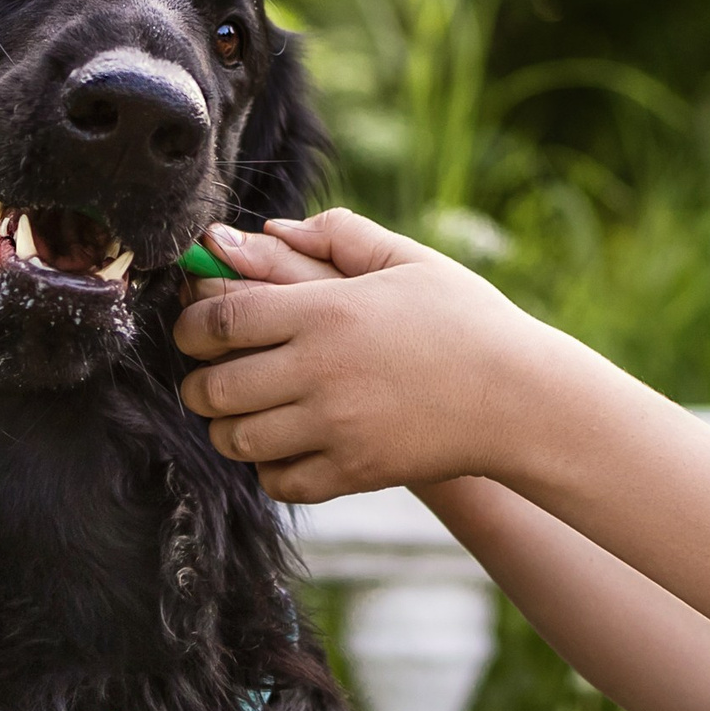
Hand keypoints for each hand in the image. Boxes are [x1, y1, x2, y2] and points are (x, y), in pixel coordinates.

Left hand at [173, 210, 576, 501]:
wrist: (520, 398)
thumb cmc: (468, 322)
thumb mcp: (410, 261)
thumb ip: (341, 234)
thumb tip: (274, 229)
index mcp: (328, 311)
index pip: (219, 320)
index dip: (189, 325)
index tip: (192, 329)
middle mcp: (321, 370)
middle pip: (214, 385)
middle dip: (197, 383)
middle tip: (209, 378)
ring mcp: (334, 427)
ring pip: (236, 439)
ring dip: (228, 428)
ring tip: (242, 415)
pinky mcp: (353, 472)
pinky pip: (278, 481)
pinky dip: (268, 469)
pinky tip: (284, 449)